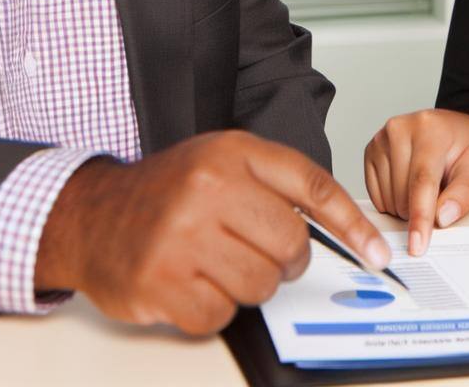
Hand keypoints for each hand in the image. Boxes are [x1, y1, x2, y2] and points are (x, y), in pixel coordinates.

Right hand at [35, 130, 389, 334]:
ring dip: (246, 284)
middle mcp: (209, 189)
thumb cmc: (167, 191)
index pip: (311, 187)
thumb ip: (275, 184)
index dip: (351, 224)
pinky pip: (220, 315)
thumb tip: (343, 229)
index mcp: (230, 153)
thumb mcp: (221, 162)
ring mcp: (183, 237)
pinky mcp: (161, 283)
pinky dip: (211, 307)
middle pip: (291, 246)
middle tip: (253, 250)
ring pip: (261, 285)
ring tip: (214, 262)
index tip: (376, 252)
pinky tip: (189, 281)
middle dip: (282, 259)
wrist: (92, 214)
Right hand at [364, 108, 468, 256]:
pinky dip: (392, 201)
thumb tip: (443, 216)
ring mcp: (381, 138)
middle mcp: (400, 128)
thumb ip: (465, 194)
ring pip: (387, 198)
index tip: (417, 246)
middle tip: (440, 199)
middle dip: (419, 212)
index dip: (420, 217)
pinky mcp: (371, 150)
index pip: (422, 181)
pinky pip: (376, 195)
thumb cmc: (466, 149)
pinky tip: (407, 187)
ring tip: (426, 189)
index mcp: (430, 128)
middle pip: (402, 194)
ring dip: (406, 208)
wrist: (453, 132)